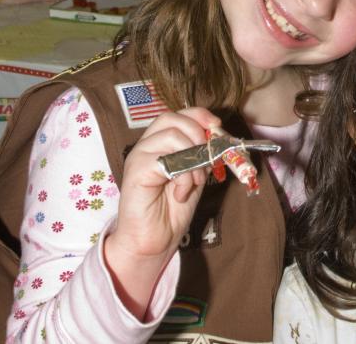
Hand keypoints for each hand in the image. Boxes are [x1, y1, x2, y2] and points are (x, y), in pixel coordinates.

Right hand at [104, 108, 220, 314]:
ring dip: (193, 158)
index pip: (178, 115)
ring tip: (194, 182)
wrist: (153, 240)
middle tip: (208, 158)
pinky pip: (166, 159)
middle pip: (171, 119)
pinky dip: (182, 175)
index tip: (218, 126)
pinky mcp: (136, 171)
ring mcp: (138, 157)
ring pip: (171, 135)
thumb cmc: (171, 210)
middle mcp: (146, 146)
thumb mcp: (194, 176)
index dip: (199, 115)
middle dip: (198, 133)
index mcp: (158, 144)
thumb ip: (202, 156)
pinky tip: (181, 192)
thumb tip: (219, 139)